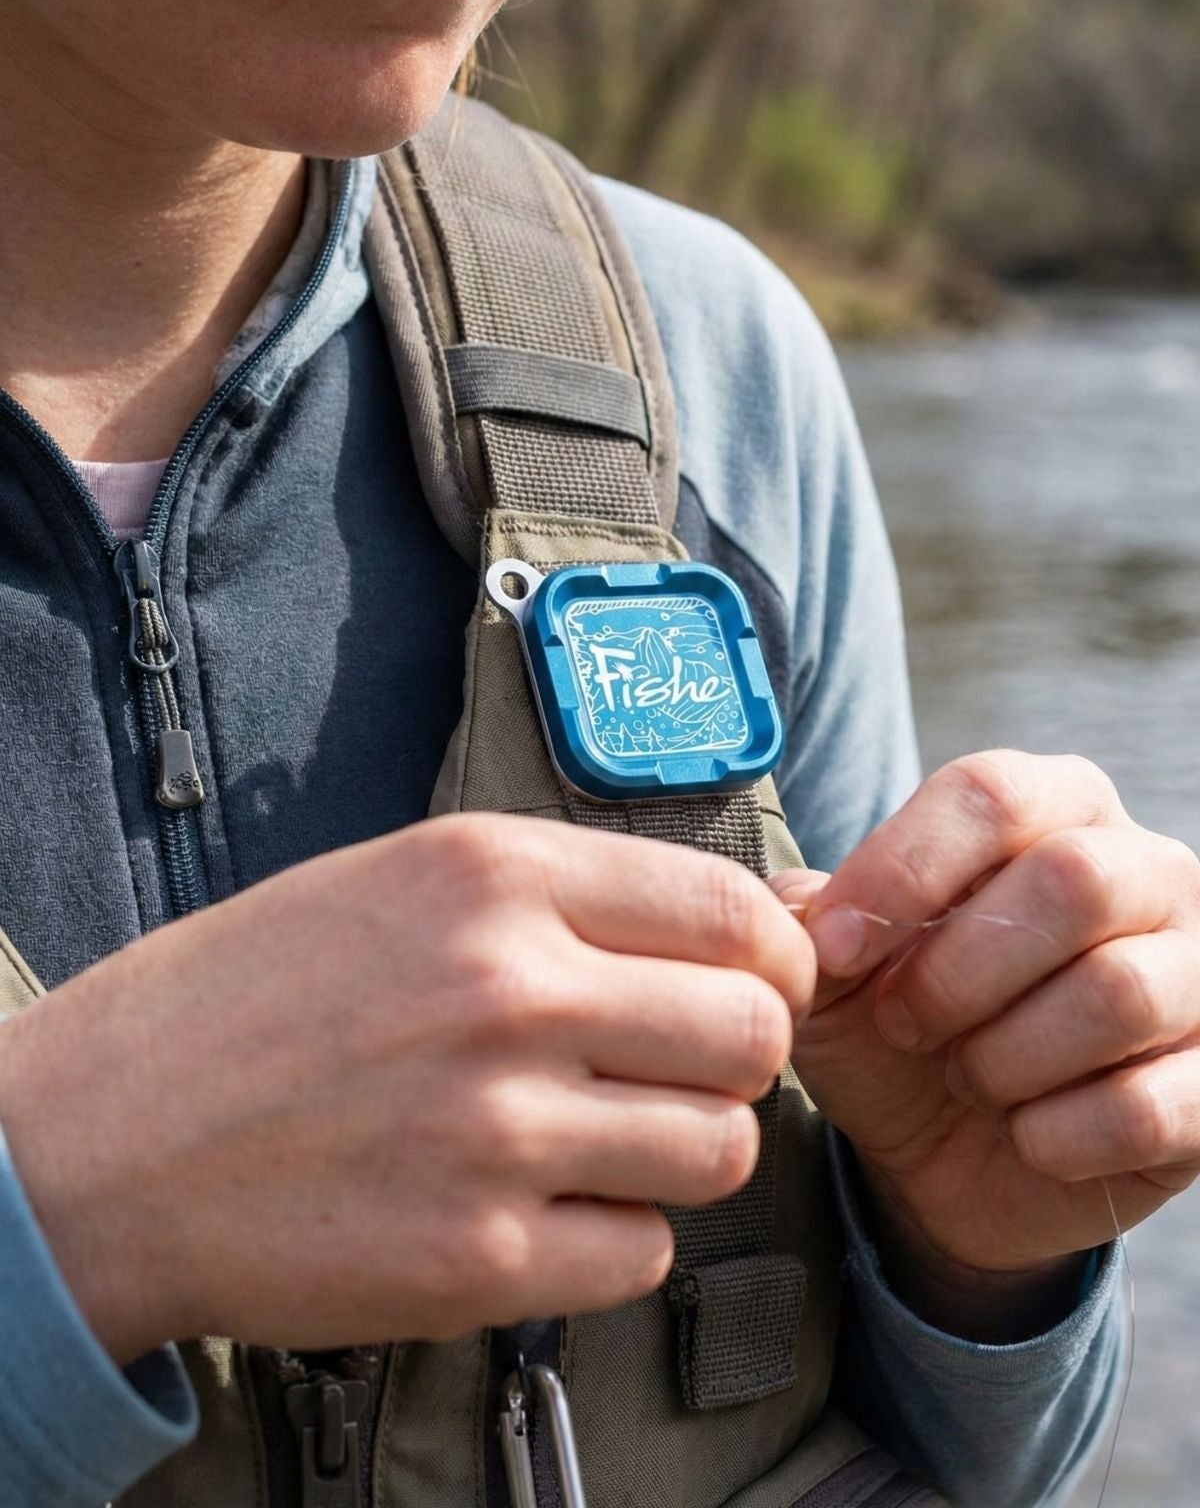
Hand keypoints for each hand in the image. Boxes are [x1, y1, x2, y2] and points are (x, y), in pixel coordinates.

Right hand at [0, 814, 813, 1365]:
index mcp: (494, 876)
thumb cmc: (252, 999)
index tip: (763, 983)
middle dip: (744, 1056)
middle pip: (753, 1034)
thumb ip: (560, 895)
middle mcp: (511, 991)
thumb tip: (728, 925)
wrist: (106, 1141)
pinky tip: (545, 1208)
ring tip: (607, 1139)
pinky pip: (644, 1254)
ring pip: (721, 1149)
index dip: (776, 956)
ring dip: (686, 1149)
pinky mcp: (478, 1257)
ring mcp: (498, 1130)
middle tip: (689, 1069)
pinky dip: (616, 1237)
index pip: (731, 909)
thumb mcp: (403, 880)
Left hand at [775, 752, 1199, 1333]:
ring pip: (1119, 991)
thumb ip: (812, 921)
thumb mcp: (837, 975)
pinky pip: (1150, 1106)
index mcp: (1054, 808)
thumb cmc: (903, 1031)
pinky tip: (1026, 1136)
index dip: (902, 870)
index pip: (992, 793)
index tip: (834, 947)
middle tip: (905, 1023)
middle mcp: (1147, 871)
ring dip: (1005, 1057)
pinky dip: (1057, 1136)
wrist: (953, 1162)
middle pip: (1075, 879)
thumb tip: (798, 903)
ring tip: (969, 1077)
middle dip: (960, 970)